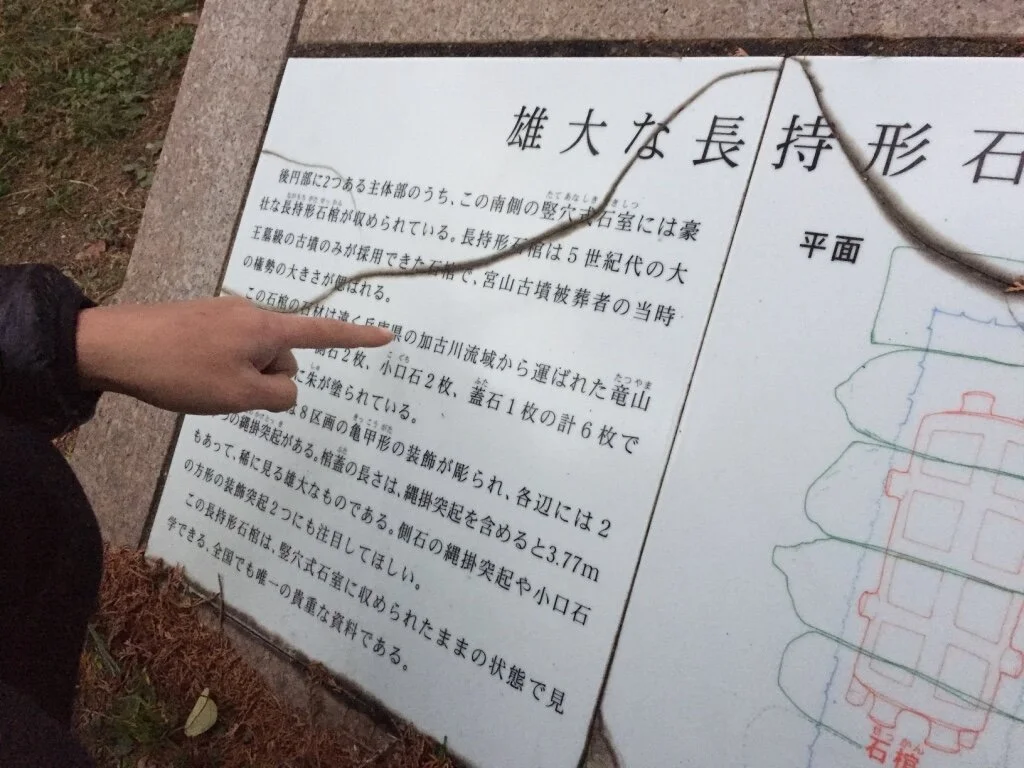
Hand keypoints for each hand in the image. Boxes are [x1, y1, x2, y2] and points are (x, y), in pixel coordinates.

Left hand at [75, 296, 393, 413]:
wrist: (113, 346)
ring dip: (240, 378)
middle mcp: (252, 314)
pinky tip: (189, 376)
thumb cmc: (180, 372)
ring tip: (200, 385)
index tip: (388, 336)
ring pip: (253, 358)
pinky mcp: (202, 321)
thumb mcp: (239, 396)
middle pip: (283, 357)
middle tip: (228, 392)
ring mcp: (225, 315)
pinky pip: (229, 352)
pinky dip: (220, 370)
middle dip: (267, 380)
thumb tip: (286, 387)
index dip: (358, 338)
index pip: (324, 333)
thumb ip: (279, 395)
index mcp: (267, 329)